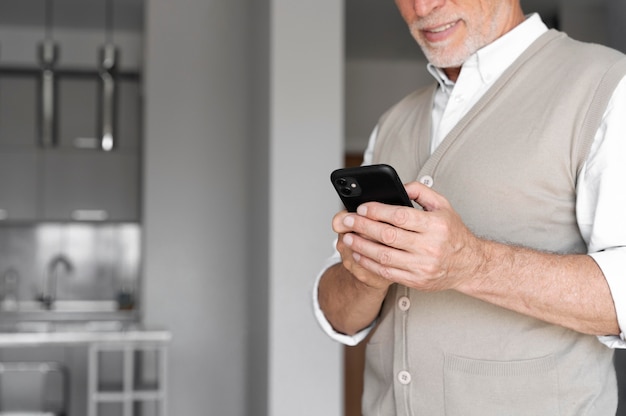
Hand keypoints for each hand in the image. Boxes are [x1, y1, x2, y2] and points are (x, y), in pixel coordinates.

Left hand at [338, 181, 485, 291]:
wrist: (469, 265)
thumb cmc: (453, 233)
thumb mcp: (443, 205)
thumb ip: (420, 191)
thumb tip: (397, 185)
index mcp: (436, 225)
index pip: (400, 216)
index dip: (377, 211)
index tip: (362, 208)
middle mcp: (430, 246)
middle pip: (388, 236)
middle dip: (363, 227)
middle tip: (346, 220)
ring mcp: (422, 266)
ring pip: (384, 256)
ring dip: (361, 246)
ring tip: (348, 237)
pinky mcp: (416, 280)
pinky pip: (387, 272)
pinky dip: (370, 263)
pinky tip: (359, 254)